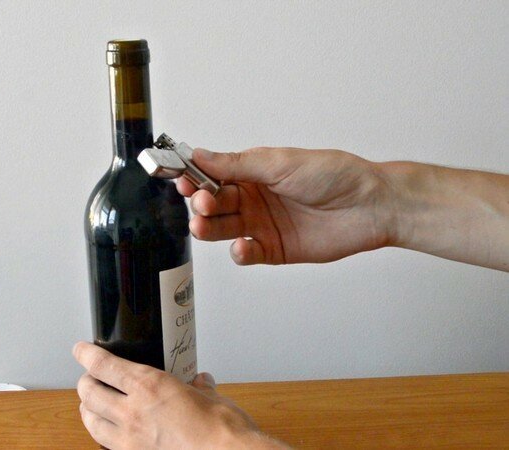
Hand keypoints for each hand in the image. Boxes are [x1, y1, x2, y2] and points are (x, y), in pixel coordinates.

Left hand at [72, 342, 287, 448]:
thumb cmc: (221, 429)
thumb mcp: (211, 396)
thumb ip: (200, 387)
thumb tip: (200, 382)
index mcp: (149, 386)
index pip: (103, 365)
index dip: (86, 354)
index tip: (81, 350)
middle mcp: (133, 411)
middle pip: (88, 392)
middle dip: (84, 382)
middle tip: (89, 377)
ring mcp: (131, 439)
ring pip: (90, 420)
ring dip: (86, 409)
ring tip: (90, 403)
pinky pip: (105, 443)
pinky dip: (101, 433)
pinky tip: (109, 431)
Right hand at [177, 147, 392, 264]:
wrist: (370, 206)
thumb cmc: (333, 175)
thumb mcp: (280, 163)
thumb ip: (237, 164)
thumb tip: (200, 155)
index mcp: (253, 173)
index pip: (213, 176)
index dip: (195, 179)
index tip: (181, 180)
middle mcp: (254, 198)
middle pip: (214, 205)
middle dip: (201, 204)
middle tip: (201, 204)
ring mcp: (263, 225)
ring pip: (223, 230)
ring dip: (210, 228)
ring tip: (205, 225)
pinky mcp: (274, 250)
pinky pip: (247, 253)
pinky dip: (239, 252)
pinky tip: (243, 246)